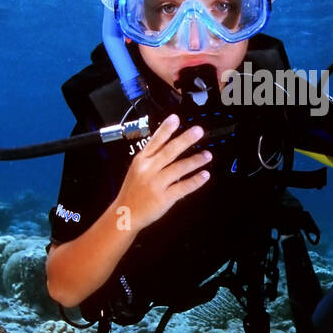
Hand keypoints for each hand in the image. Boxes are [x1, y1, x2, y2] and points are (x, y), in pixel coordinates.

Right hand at [112, 115, 210, 231]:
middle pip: (169, 151)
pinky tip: (204, 175)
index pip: (155, 141)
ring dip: (195, 160)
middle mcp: (149, 170)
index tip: (176, 118)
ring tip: (207, 155)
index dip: (166, 129)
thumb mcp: (137, 169)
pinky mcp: (164, 198)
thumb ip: (152, 157)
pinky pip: (183, 187)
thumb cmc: (133, 191)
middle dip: (185, 140)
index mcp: (141, 160)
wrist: (125, 214)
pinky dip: (195, 181)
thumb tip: (169, 143)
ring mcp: (156, 184)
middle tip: (198, 131)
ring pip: (179, 168)